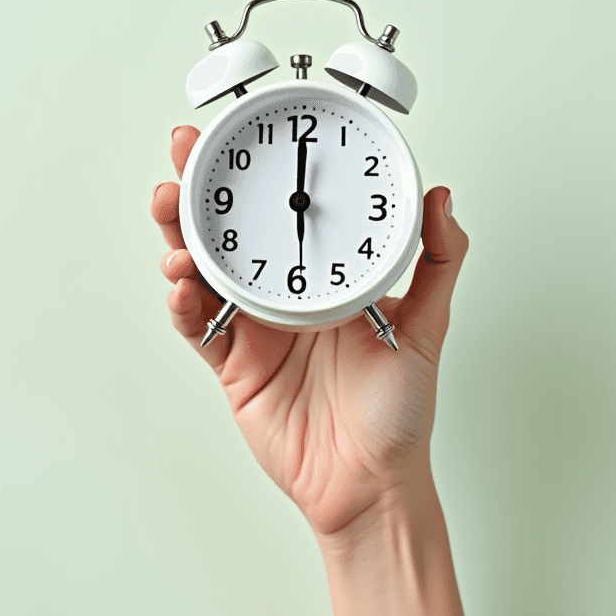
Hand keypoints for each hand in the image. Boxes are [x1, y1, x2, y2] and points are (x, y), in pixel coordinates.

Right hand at [152, 125, 468, 541]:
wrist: (372, 480)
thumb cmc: (400, 408)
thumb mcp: (427, 323)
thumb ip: (438, 259)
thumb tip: (443, 198)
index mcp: (324, 276)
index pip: (285, 210)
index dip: (257, 172)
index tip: (241, 135)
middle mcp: (284, 294)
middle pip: (230, 230)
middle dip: (200, 189)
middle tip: (182, 154)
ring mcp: (255, 329)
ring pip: (204, 272)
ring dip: (180, 239)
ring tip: (172, 213)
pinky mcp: (234, 366)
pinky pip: (201, 329)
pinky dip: (185, 305)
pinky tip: (181, 286)